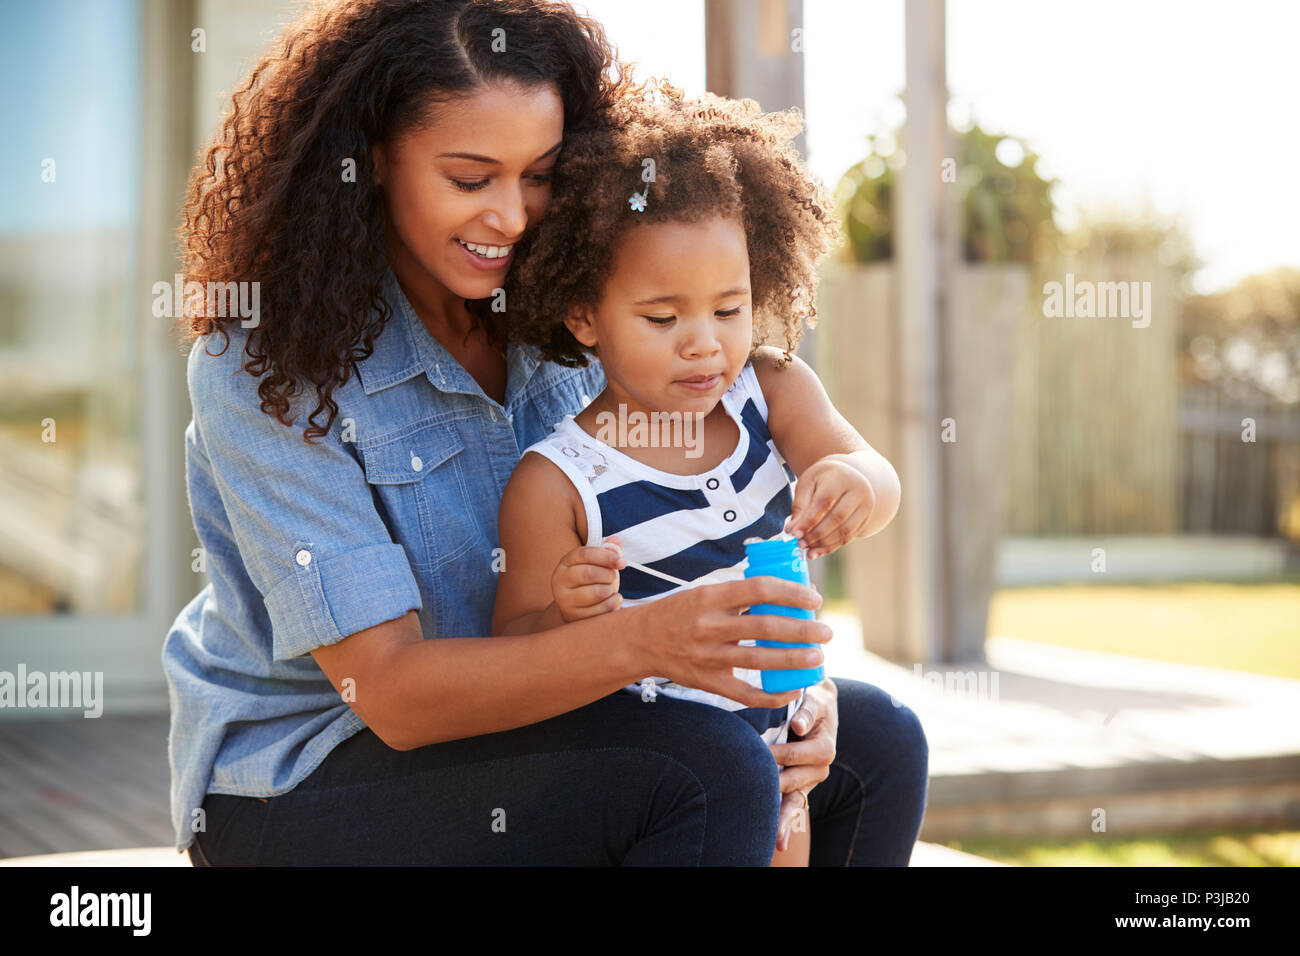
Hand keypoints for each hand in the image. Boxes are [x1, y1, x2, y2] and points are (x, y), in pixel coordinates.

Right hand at [552, 536, 625, 622]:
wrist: (575, 608)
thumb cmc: (590, 581)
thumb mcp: (596, 563)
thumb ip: (607, 550)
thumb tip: (616, 542)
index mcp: (565, 563)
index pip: (585, 554)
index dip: (606, 556)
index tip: (622, 562)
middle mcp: (560, 580)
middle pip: (589, 573)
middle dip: (608, 574)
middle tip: (614, 576)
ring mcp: (565, 600)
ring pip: (595, 592)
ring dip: (610, 589)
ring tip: (611, 588)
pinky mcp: (574, 616)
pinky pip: (600, 610)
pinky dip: (613, 602)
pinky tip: (614, 598)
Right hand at [630, 576, 831, 710]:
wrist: (642, 640)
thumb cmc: (682, 612)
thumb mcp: (706, 593)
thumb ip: (741, 595)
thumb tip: (788, 593)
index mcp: (711, 597)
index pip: (759, 589)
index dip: (791, 592)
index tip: (814, 598)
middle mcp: (710, 626)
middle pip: (765, 627)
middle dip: (802, 631)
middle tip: (827, 632)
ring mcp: (708, 656)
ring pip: (759, 661)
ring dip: (794, 660)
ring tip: (818, 658)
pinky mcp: (708, 681)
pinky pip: (746, 694)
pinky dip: (773, 695)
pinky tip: (793, 690)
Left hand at [768, 677, 837, 850]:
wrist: (818, 707)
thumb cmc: (813, 700)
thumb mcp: (815, 700)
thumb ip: (808, 711)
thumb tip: (798, 725)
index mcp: (824, 747)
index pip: (794, 755)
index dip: (774, 756)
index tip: (755, 757)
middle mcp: (820, 768)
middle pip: (791, 782)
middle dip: (769, 788)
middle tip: (744, 793)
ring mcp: (810, 780)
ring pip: (794, 801)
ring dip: (781, 818)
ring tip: (771, 840)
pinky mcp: (801, 786)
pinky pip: (794, 807)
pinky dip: (786, 824)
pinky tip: (779, 843)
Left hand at [785, 455, 876, 560]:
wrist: (846, 475)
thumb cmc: (823, 479)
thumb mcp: (808, 483)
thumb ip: (800, 505)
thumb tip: (793, 529)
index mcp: (841, 477)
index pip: (824, 501)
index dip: (809, 520)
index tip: (794, 533)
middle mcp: (858, 491)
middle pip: (837, 517)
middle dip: (816, 534)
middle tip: (800, 543)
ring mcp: (866, 506)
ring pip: (845, 530)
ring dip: (824, 543)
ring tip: (807, 550)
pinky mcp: (866, 518)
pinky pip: (849, 536)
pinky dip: (832, 546)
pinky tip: (818, 551)